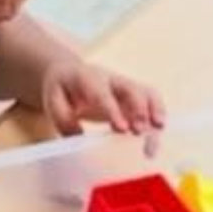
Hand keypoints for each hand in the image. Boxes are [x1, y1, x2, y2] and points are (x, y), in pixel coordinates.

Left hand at [40, 61, 166, 136]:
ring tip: (157, 132)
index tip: (122, 128)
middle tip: (139, 131)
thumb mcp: (53, 101)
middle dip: (139, 109)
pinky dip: (158, 114)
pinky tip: (157, 134)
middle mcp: (111, 79)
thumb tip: (79, 137)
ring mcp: (125, 86)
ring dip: (155, 111)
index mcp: (88, 78)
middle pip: (131, 88)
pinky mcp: (134, 95)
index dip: (114, 110)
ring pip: (146, 92)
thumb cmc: (62, 90)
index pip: (102, 93)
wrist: (69, 74)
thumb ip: (64, 120)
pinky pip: (152, 100)